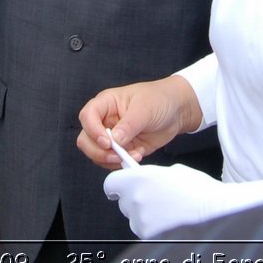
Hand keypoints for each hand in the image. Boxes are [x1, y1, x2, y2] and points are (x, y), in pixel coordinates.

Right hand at [76, 76, 200, 168]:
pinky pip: (113, 161)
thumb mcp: (144, 108)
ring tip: (133, 155)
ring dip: (111, 160)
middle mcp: (105, 120)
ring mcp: (113, 136)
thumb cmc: (159, 99)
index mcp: (106, 103)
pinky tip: (138, 156)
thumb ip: (128, 125)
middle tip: (116, 155)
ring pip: (97, 153)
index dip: (93, 131)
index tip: (107, 142)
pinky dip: (122, 163)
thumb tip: (114, 140)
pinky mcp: (123, 149)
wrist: (177, 110)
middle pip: (86, 139)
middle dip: (98, 151)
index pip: (87, 116)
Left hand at [103, 164, 220, 239]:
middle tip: (154, 198)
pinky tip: (170, 222)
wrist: (214, 212)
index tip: (122, 186)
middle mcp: (135, 200)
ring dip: (144, 215)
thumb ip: (152, 175)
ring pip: (134, 218)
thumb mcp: (173, 171)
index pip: (110, 184)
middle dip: (134, 200)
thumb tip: (144, 178)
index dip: (117, 185)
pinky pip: (145, 231)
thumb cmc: (198, 191)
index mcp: (139, 179)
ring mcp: (141, 221)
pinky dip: (154, 228)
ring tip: (167, 211)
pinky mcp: (149, 237)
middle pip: (123, 202)